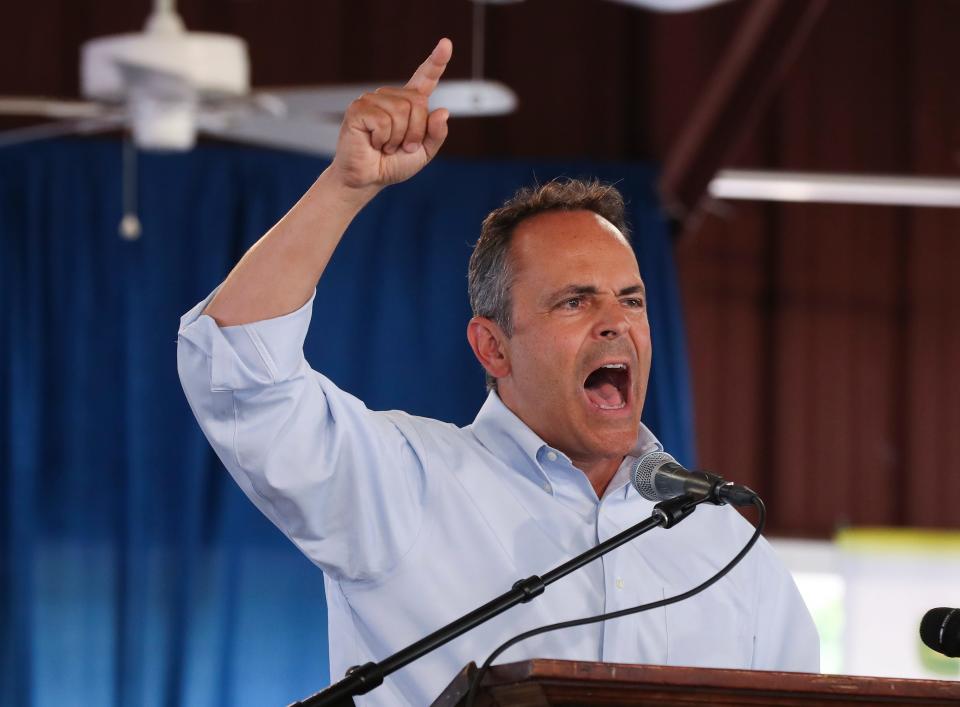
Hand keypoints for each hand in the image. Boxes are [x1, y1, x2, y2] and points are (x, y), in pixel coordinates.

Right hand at [329, 39, 451, 190]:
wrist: (367, 180)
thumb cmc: (392, 164)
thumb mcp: (423, 152)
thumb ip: (436, 134)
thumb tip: (442, 111)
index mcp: (408, 104)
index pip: (425, 78)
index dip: (436, 61)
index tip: (446, 44)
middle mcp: (390, 97)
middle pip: (418, 103)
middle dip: (415, 132)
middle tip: (401, 148)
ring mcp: (372, 100)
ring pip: (401, 112)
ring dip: (398, 138)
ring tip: (386, 147)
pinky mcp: (358, 109)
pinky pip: (383, 121)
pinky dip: (383, 139)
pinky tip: (373, 143)